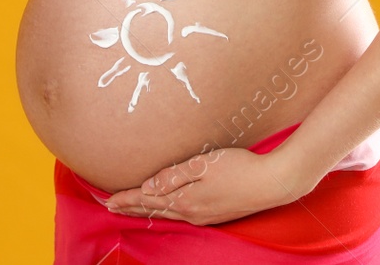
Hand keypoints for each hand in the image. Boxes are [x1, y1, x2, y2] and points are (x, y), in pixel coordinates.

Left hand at [102, 145, 309, 225]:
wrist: (272, 183)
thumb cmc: (239, 168)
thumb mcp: (203, 165)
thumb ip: (174, 176)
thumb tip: (148, 187)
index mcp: (185, 199)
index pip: (148, 200)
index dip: (127, 199)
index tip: (107, 201)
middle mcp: (191, 212)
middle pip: (153, 210)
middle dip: (130, 208)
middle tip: (110, 208)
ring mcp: (204, 216)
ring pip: (167, 214)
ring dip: (146, 211)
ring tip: (131, 210)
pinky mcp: (215, 214)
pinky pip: (181, 215)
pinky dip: (165, 212)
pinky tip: (166, 210)